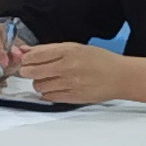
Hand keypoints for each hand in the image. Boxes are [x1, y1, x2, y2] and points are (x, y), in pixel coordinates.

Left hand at [10, 38, 128, 104]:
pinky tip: (55, 88)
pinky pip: (49, 97)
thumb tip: (25, 50)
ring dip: (39, 83)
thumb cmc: (100, 60)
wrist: (120, 77)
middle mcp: (67, 67)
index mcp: (68, 51)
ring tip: (48, 79)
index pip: (34, 56)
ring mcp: (70, 84)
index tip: (27, 60)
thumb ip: (48, 49)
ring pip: (39, 86)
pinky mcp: (72, 97)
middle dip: (28, 71)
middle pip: (32, 72)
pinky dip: (47, 93)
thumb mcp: (75, 47)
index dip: (26, 59)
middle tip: (32, 70)